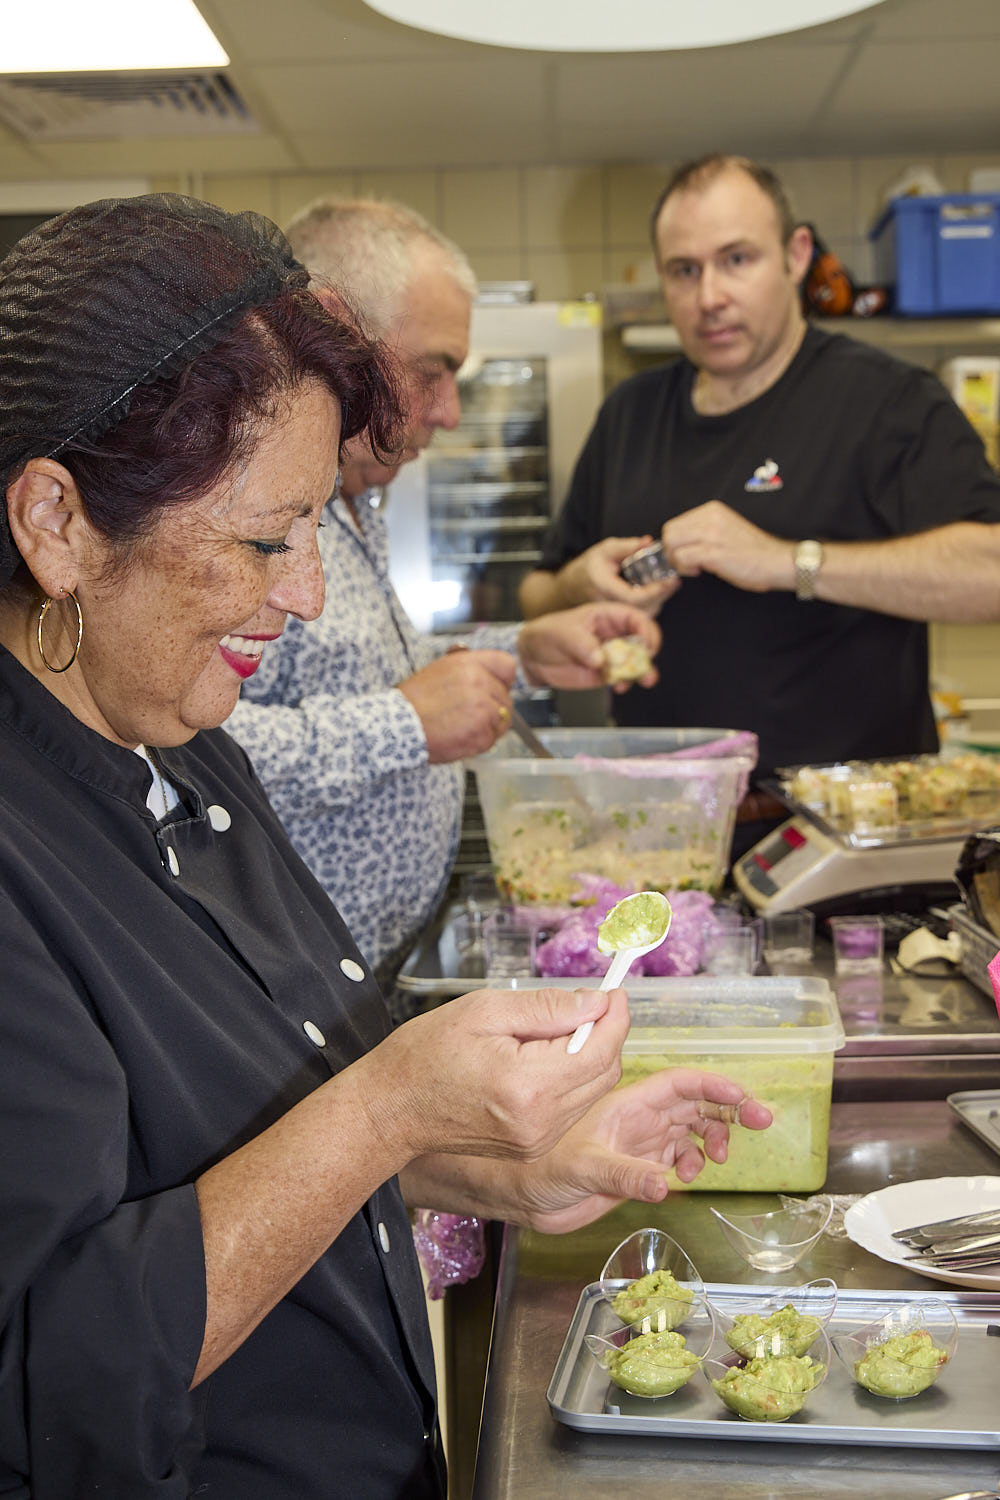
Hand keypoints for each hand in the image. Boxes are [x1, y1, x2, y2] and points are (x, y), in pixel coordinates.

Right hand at [368, 986, 630, 1162]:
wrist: (391, 1109)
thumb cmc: (425, 1054)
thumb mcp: (484, 1011)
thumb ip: (547, 1007)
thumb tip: (595, 1003)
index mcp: (528, 1087)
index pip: (600, 1050)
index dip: (615, 1016)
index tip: (614, 992)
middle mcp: (541, 1123)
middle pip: (605, 1073)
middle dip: (607, 1033)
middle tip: (591, 1003)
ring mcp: (538, 1141)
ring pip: (592, 1091)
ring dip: (590, 1055)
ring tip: (556, 1029)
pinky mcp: (532, 1147)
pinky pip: (572, 1107)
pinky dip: (571, 1077)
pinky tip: (544, 1057)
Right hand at [398, 649, 516, 761]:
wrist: (400, 726)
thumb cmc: (415, 701)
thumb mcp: (441, 670)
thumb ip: (470, 671)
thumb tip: (490, 677)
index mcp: (470, 664)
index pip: (506, 666)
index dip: (501, 680)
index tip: (493, 689)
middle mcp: (480, 682)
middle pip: (505, 698)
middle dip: (492, 709)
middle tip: (466, 715)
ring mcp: (484, 709)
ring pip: (502, 720)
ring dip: (487, 727)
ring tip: (461, 726)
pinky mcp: (483, 733)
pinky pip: (492, 739)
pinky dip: (478, 742)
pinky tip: (459, 737)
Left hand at [507, 1068, 772, 1232]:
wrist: (526, 1196)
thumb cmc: (542, 1170)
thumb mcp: (583, 1171)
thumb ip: (624, 1177)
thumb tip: (664, 1184)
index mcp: (628, 1106)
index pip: (680, 1085)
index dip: (714, 1086)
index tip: (743, 1098)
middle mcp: (640, 1119)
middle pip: (696, 1103)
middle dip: (730, 1108)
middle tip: (762, 1120)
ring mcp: (642, 1142)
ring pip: (693, 1128)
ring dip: (714, 1137)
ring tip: (718, 1159)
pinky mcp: (641, 1166)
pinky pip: (680, 1156)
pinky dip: (694, 1163)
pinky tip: (686, 1178)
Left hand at [516, 602, 661, 690]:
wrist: (531, 657)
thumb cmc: (547, 634)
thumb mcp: (562, 634)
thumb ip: (581, 644)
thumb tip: (600, 659)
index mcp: (607, 616)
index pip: (635, 618)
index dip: (646, 630)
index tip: (646, 645)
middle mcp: (614, 634)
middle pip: (642, 641)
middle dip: (648, 654)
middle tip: (646, 666)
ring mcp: (611, 655)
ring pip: (636, 662)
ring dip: (643, 672)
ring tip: (643, 680)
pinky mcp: (606, 673)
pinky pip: (623, 677)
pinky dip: (626, 683)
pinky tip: (619, 686)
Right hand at [555, 537, 677, 613]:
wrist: (572, 586)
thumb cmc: (589, 567)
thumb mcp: (605, 549)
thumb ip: (627, 546)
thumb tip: (648, 542)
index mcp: (604, 587)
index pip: (632, 598)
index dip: (653, 592)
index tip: (668, 581)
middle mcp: (608, 605)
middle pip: (642, 609)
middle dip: (662, 596)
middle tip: (674, 581)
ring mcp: (614, 614)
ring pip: (643, 614)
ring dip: (659, 600)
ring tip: (669, 585)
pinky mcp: (620, 617)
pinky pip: (640, 615)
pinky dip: (653, 604)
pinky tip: (659, 591)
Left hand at [661, 502, 792, 592]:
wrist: (777, 561)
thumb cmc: (754, 552)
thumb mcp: (725, 530)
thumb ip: (704, 531)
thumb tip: (679, 543)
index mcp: (712, 510)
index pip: (675, 523)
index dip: (676, 542)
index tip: (686, 553)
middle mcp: (710, 517)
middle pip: (669, 532)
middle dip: (671, 551)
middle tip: (685, 563)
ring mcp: (712, 534)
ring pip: (671, 544)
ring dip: (677, 560)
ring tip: (694, 567)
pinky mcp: (713, 552)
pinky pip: (682, 558)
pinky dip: (685, 568)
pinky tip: (700, 570)